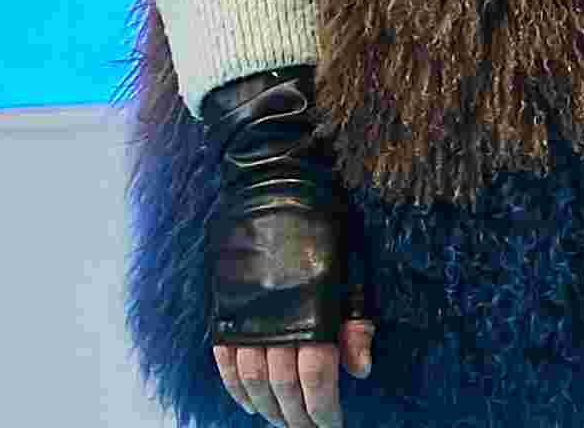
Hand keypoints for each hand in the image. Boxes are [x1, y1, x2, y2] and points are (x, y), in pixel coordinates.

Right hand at [195, 69, 373, 427]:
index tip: (333, 423)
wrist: (272, 180)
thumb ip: (356, 319)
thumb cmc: (326, 219)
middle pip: (283, 387)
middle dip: (298, 416)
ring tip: (284, 420)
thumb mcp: (354, 262)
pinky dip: (236, 388)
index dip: (324, 409)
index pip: (316, 379)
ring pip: (252, 381)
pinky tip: (251, 401)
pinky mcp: (223, 306)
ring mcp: (245, 313)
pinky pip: (224, 360)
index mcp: (314, 308)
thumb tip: (360, 370)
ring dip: (268, 408)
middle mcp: (276, 317)